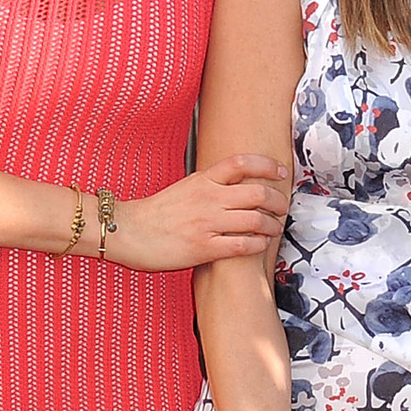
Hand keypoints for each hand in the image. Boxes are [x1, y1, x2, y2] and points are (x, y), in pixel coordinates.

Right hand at [108, 154, 288, 270]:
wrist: (126, 232)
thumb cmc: (155, 213)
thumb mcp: (184, 188)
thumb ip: (210, 185)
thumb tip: (235, 184)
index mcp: (202, 180)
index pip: (242, 163)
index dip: (267, 166)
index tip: (281, 172)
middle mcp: (208, 198)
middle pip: (257, 192)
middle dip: (278, 201)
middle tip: (283, 207)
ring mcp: (207, 223)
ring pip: (256, 220)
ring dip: (272, 225)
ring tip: (274, 229)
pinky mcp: (204, 247)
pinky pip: (242, 245)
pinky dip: (258, 245)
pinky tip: (260, 245)